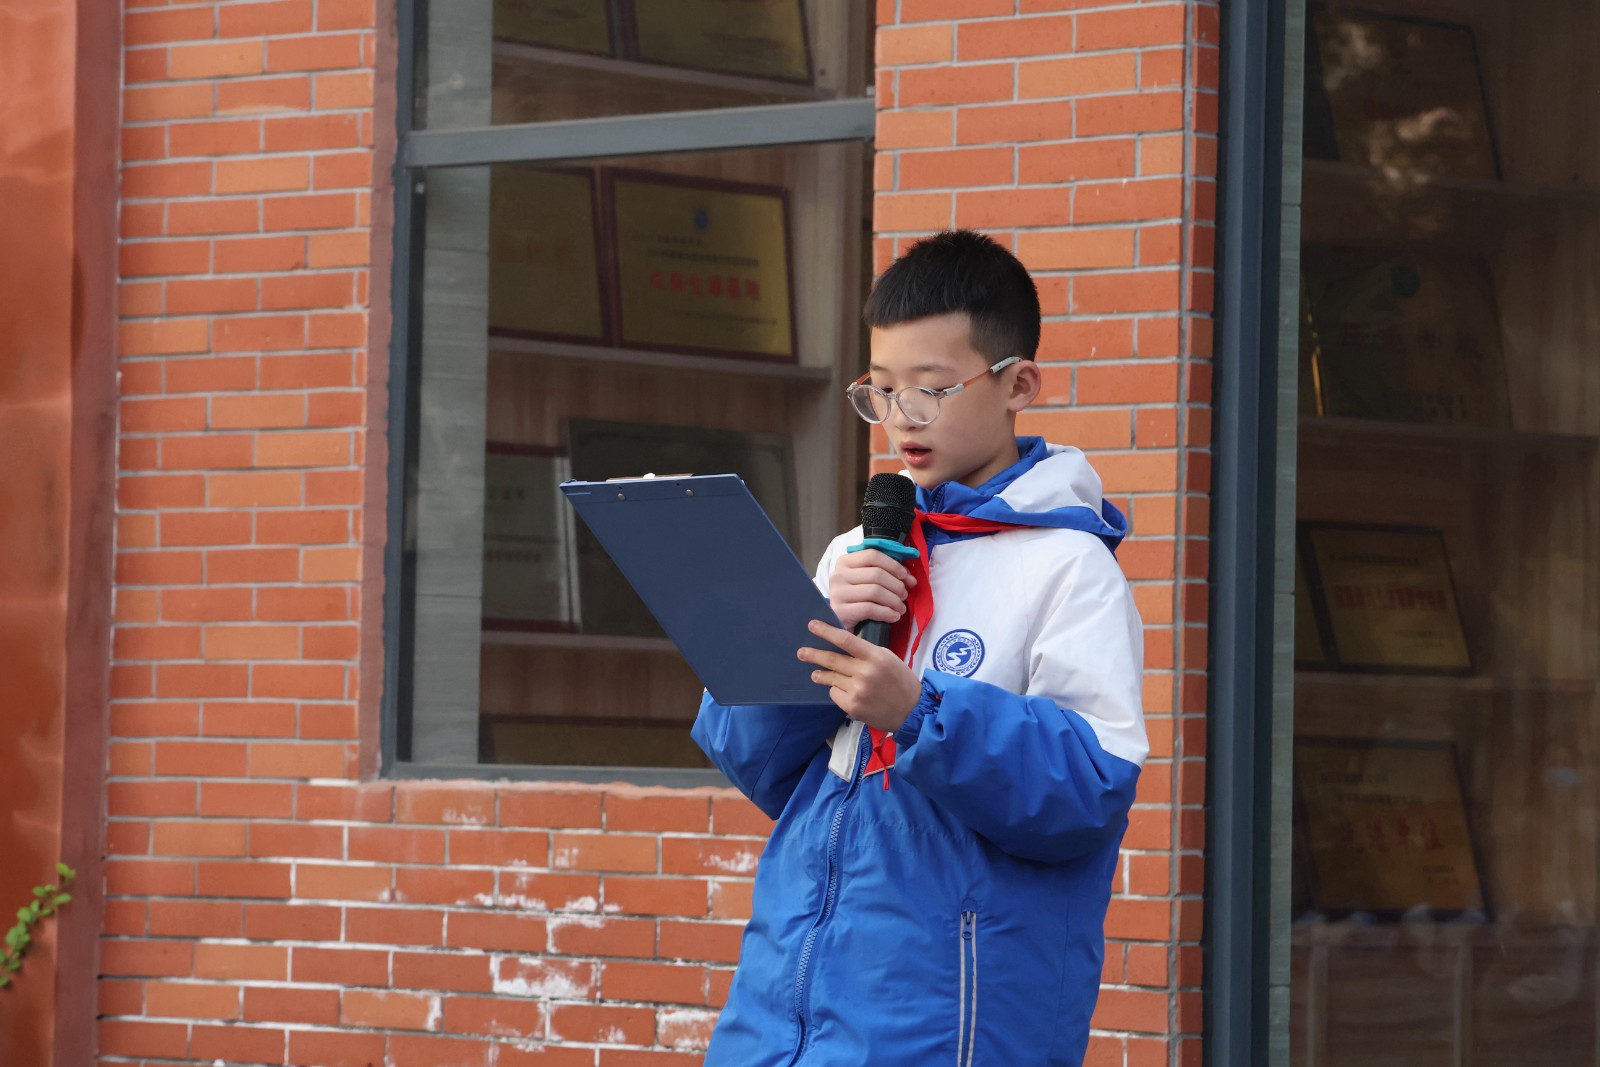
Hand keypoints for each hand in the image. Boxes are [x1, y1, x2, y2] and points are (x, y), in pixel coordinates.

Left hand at [798, 620, 921, 732]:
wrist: (912, 711)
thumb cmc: (901, 681)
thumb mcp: (888, 658)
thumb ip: (866, 652)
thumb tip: (842, 644)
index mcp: (876, 656)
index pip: (846, 640)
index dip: (826, 632)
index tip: (812, 626)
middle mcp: (865, 672)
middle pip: (832, 659)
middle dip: (814, 654)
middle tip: (801, 652)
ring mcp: (858, 690)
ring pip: (831, 677)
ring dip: (820, 674)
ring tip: (815, 673)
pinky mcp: (853, 706)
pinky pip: (835, 693)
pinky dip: (836, 691)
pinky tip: (844, 692)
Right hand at [827, 549, 916, 630]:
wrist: (840, 626)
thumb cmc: (858, 600)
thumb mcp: (868, 582)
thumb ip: (887, 574)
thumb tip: (910, 579)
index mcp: (845, 562)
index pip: (872, 555)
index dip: (893, 565)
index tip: (904, 576)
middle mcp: (838, 575)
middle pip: (876, 574)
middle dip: (896, 585)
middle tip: (904, 596)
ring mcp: (837, 593)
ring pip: (875, 591)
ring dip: (894, 600)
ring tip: (901, 608)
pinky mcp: (840, 611)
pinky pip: (870, 608)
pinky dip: (886, 613)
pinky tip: (893, 617)